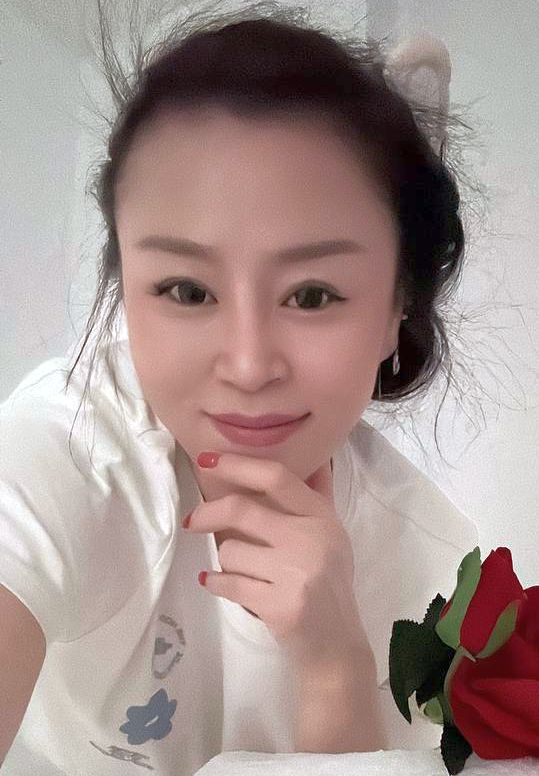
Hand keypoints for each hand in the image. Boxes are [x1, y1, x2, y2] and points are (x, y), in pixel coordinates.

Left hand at [183, 452, 368, 667]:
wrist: (336, 644)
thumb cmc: (330, 584)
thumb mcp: (332, 536)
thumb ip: (318, 499)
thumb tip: (317, 458)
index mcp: (322, 518)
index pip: (277, 477)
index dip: (238, 464)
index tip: (208, 459)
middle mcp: (311, 539)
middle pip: (241, 510)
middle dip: (208, 514)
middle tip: (192, 521)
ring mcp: (295, 573)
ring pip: (230, 551)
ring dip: (226, 561)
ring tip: (241, 572)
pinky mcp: (279, 605)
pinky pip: (228, 583)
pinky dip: (216, 583)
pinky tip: (217, 583)